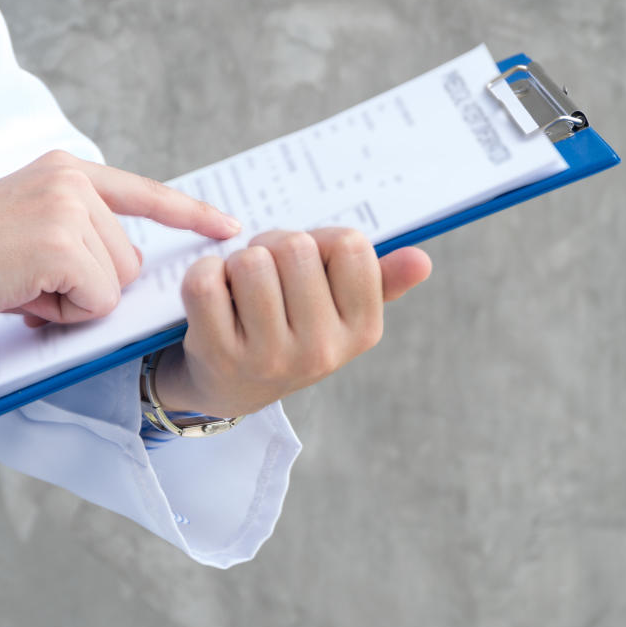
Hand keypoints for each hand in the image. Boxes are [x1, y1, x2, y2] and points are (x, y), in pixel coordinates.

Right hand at [0, 150, 240, 325]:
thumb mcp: (25, 226)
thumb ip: (74, 233)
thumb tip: (119, 276)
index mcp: (64, 170)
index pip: (143, 192)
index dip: (189, 214)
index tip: (227, 227)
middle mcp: (72, 179)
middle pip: (128, 258)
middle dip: (87, 286)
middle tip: (27, 281)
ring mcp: (69, 208)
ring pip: (114, 283)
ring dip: (72, 301)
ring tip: (19, 284)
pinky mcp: (64, 243)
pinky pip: (97, 300)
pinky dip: (64, 312)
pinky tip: (21, 294)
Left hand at [150, 228, 431, 416]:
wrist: (229, 388)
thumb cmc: (289, 331)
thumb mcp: (339, 312)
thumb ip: (380, 281)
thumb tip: (421, 259)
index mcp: (361, 331)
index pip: (350, 245)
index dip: (321, 239)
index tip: (308, 262)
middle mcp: (320, 350)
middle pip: (295, 247)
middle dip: (273, 245)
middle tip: (265, 272)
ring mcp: (269, 357)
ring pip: (250, 262)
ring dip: (237, 261)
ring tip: (240, 287)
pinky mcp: (218, 355)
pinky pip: (205, 282)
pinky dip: (203, 273)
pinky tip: (214, 295)